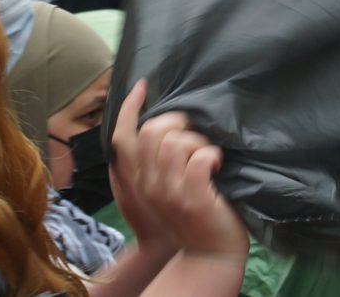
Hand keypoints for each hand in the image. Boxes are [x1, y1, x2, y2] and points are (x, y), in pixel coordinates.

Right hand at [109, 81, 248, 260]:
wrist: (207, 255)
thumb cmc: (194, 214)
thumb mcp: (168, 187)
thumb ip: (161, 161)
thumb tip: (169, 124)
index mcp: (139, 180)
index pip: (122, 137)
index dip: (130, 107)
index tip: (142, 86)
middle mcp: (148, 185)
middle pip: (150, 131)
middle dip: (177, 123)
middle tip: (195, 139)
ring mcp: (168, 192)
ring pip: (176, 142)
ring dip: (198, 142)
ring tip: (208, 156)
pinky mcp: (192, 198)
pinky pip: (199, 159)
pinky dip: (211, 155)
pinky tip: (217, 166)